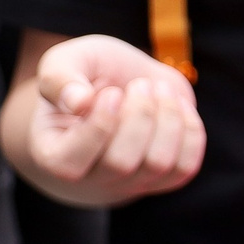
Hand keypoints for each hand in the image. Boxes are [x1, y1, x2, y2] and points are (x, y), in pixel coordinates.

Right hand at [19, 34, 204, 204]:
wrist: (125, 83)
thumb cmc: (89, 75)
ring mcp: (131, 182)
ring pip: (158, 165)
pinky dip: (190, 131)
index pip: (70, 162)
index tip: (113, 92)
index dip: (99, 126)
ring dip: (167, 118)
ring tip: (159, 90)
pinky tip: (178, 105)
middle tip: (140, 85)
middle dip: (139, 115)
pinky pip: (185, 167)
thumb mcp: (66, 61)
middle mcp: (90, 177)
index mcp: (53, 154)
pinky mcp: (165, 176)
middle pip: (121, 163)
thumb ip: (60, 77)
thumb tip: (79, 102)